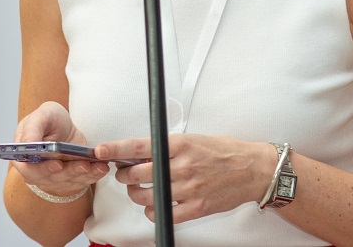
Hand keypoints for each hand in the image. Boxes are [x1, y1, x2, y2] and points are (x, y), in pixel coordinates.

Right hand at [11, 101, 108, 198]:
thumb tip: (29, 143)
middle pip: (51, 179)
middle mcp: (37, 171)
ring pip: (68, 181)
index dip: (43, 169)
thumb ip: (33, 127)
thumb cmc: (50, 120)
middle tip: (84, 165)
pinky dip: (92, 176)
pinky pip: (80, 182)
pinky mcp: (68, 181)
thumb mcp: (42, 115)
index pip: (29, 169)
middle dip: (69, 172)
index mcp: (24, 156)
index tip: (57, 164)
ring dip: (84, 175)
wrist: (64, 128)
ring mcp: (53, 178)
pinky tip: (101, 168)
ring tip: (97, 165)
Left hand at [96, 134, 277, 222]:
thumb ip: (167, 147)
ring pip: (145, 196)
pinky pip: (162, 213)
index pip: (139, 145)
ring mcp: (188, 188)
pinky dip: (153, 211)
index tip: (100, 150)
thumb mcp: (193, 139)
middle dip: (125, 175)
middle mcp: (182, 165)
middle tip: (126, 173)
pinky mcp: (196, 207)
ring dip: (137, 194)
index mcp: (179, 144)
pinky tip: (157, 204)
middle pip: (136, 175)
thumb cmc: (223, 152)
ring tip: (142, 189)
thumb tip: (139, 153)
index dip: (116, 149)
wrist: (252, 169)